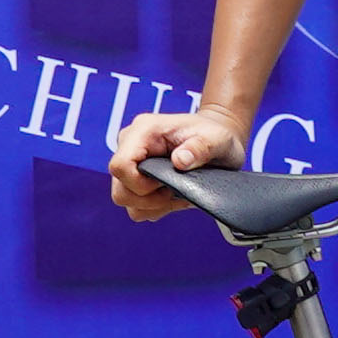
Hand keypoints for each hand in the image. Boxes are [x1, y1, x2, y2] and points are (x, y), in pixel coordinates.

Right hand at [105, 101, 243, 223]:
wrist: (215, 141)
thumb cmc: (215, 136)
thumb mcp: (217, 139)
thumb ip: (200, 148)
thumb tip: (179, 161)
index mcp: (144, 130)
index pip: (120, 166)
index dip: (140, 184)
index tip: (166, 184)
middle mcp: (131, 145)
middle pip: (120, 189)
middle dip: (147, 200)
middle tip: (174, 192)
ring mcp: (132, 163)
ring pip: (125, 199)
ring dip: (152, 205)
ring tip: (176, 193)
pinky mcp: (136, 178)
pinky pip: (135, 206)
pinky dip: (154, 207)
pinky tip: (173, 196)